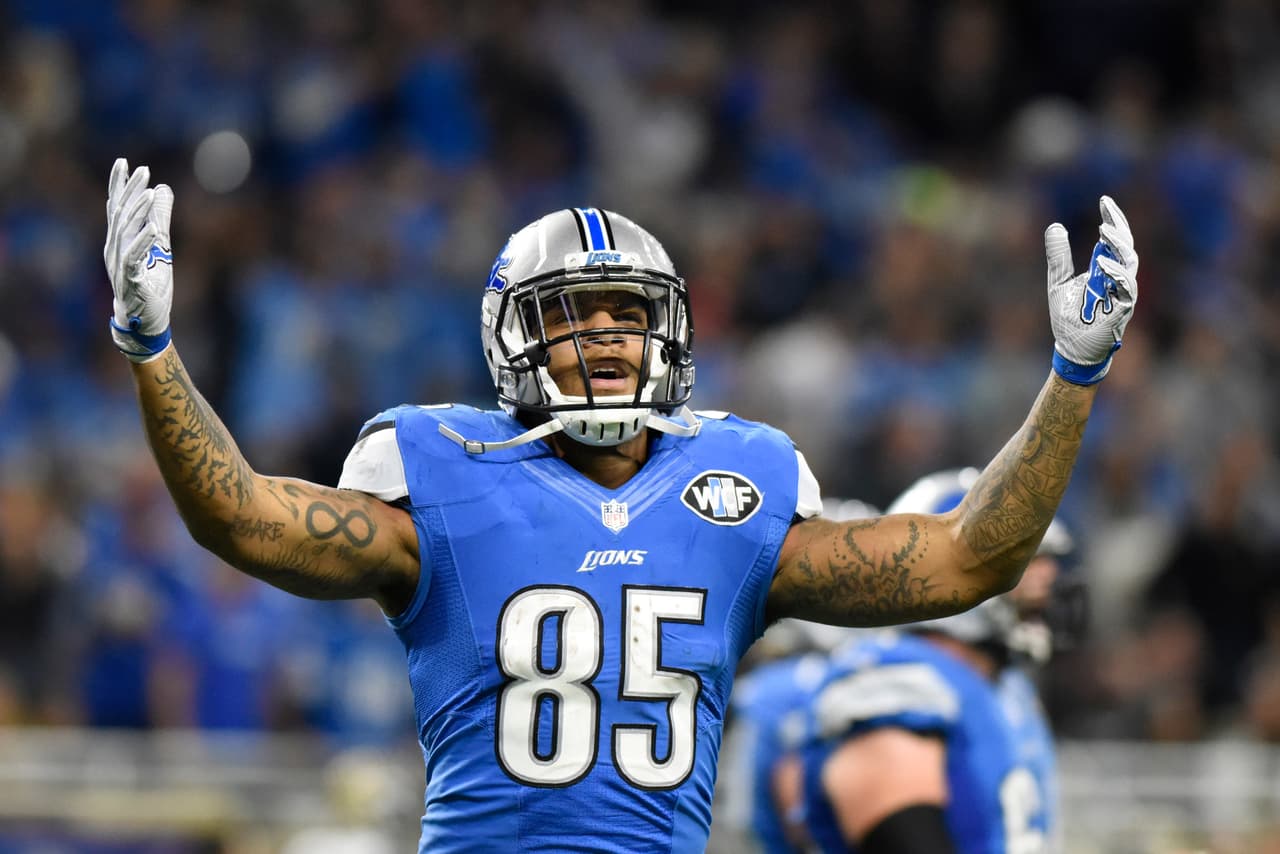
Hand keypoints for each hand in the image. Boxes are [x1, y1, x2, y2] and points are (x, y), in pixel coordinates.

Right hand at [104, 158, 174, 361]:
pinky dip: (142, 242)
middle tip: (143, 170)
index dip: (120, 184)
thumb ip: (160, 218)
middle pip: (120, 214)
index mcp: (120, 239)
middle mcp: (115, 248)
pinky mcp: (130, 280)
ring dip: (138, 211)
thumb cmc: (150, 282)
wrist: (145, 320)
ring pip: (125, 232)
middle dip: (130, 191)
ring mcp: (120, 264)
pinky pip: (134, 258)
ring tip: (150, 193)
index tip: (124, 162)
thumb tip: (164, 189)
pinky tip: (152, 229)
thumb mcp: (160, 245)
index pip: (117, 206)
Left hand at [1044, 195, 1138, 384]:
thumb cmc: (1069, 317)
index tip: (1104, 201)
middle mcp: (1117, 277)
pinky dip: (1116, 273)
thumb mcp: (1058, 281)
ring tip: (1104, 230)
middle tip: (1106, 209)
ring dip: (1118, 245)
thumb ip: (1059, 256)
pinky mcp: (1122, 308)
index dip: (1113, 219)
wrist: (1071, 348)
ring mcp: (1123, 292)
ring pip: (1129, 262)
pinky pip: (1126, 287)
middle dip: (1119, 225)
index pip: (1114, 239)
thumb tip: (1055, 225)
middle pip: (1126, 245)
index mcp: (1104, 269)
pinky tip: (1102, 263)